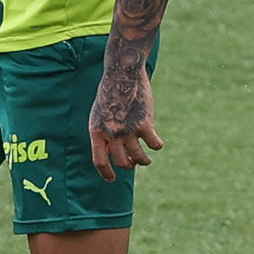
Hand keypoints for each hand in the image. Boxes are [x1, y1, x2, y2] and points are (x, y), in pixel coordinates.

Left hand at [89, 66, 162, 181]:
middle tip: (133, 162)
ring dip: (143, 161)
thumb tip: (108, 151)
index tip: (112, 180)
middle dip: (128, 165)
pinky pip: (154, 144)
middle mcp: (111, 134)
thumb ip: (103, 132)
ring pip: (138, 158)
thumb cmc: (110, 91)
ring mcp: (128, 130)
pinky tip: (157, 143)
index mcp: (96, 131)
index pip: (99, 161)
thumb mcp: (98, 113)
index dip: (106, 173)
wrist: (122, 73)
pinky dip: (157, 146)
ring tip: (146, 159)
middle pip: (121, 162)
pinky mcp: (144, 123)